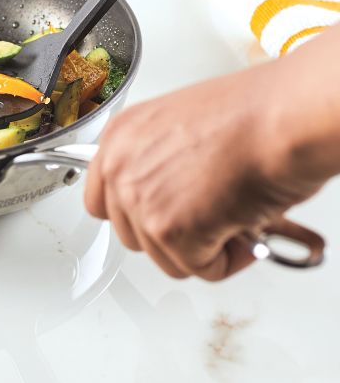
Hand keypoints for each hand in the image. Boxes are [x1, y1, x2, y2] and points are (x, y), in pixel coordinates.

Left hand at [83, 25, 339, 279]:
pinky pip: (199, 268)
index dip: (136, 215)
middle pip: (129, 234)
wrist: (281, 118)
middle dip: (171, 235)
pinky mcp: (169, 230)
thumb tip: (172, 196)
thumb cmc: (251, 114)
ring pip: (162, 256)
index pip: (100, 198)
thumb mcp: (181, 127)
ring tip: (231, 218)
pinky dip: (228, 260)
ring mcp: (140, 200)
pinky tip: (244, 228)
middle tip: (207, 218)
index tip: (160, 217)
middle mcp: (120, 167)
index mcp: (120, 136)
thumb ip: (159, 163)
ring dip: (200, 248)